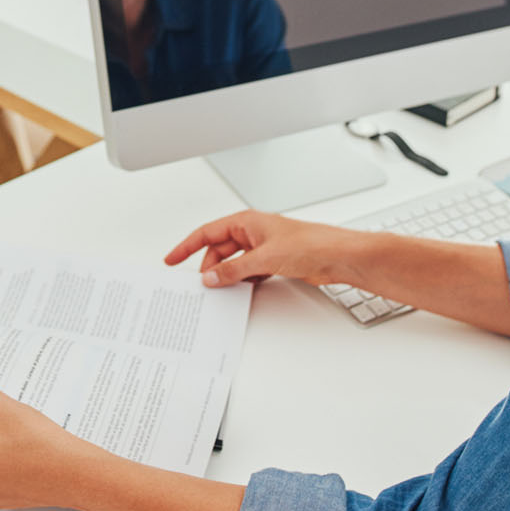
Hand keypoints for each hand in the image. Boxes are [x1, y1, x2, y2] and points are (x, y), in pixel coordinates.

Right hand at [165, 210, 356, 287]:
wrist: (338, 256)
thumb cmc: (310, 244)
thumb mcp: (264, 259)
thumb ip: (234, 270)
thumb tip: (212, 277)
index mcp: (246, 221)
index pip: (207, 233)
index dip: (186, 246)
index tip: (172, 259)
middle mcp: (253, 232)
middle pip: (219, 250)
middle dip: (210, 266)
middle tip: (202, 284)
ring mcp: (263, 247)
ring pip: (234, 262)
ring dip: (227, 275)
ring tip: (220, 289)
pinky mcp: (274, 261)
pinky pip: (248, 271)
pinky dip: (242, 280)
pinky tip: (240, 289)